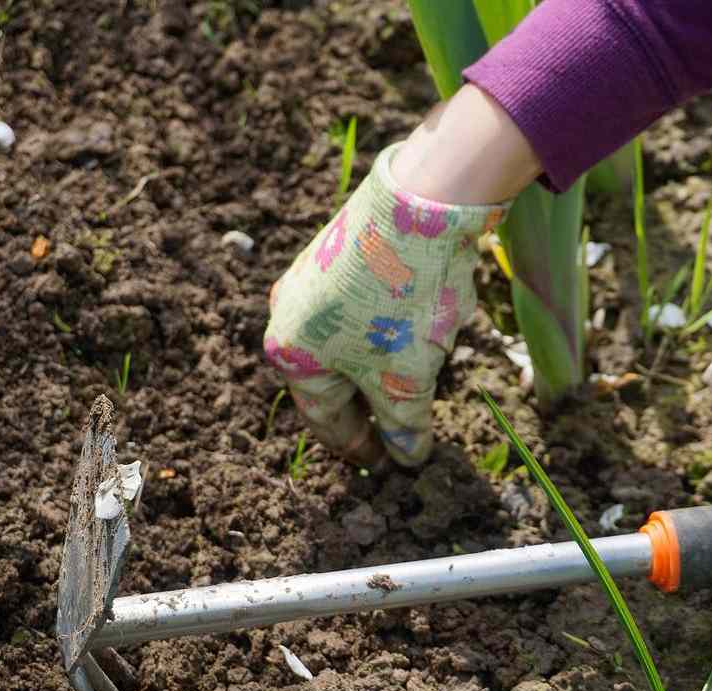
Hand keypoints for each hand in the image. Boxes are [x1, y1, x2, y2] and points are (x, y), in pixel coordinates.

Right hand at [264, 143, 507, 467]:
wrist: (421, 204)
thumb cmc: (401, 304)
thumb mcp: (406, 380)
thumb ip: (404, 427)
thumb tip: (407, 457)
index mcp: (290, 355)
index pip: (326, 420)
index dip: (361, 448)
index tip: (388, 465)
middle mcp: (289, 315)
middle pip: (334, 380)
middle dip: (371, 406)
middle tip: (402, 431)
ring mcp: (312, 279)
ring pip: (350, 343)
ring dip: (383, 366)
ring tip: (420, 378)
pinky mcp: (341, 251)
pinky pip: (362, 308)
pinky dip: (389, 329)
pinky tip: (422, 327)